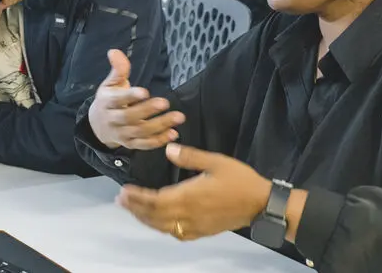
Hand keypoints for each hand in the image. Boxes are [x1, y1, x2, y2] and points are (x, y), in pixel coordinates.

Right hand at [88, 49, 183, 149]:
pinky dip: (159, 141)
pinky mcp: (131, 144)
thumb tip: (115, 51)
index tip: (144, 92)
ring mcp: (122, 134)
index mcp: (107, 102)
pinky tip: (173, 134)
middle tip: (165, 102)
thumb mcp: (110, 84)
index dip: (130, 96)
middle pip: (130, 117)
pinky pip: (145, 145)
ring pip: (140, 132)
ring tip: (177, 118)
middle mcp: (113, 120)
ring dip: (159, 126)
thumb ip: (118, 69)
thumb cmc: (109, 100)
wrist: (98, 126)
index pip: (117, 100)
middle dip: (148, 110)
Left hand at [116, 144, 271, 240]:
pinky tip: (158, 223)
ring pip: (163, 226)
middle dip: (136, 208)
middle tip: (121, 201)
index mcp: (189, 196)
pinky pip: (177, 233)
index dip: (138, 198)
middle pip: (154, 215)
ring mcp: (194, 226)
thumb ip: (190, 156)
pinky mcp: (202, 232)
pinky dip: (162, 228)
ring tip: (133, 210)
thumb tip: (168, 149)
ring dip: (145, 219)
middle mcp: (188, 214)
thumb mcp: (216, 161)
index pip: (155, 200)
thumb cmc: (239, 180)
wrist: (260, 204)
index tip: (124, 192)